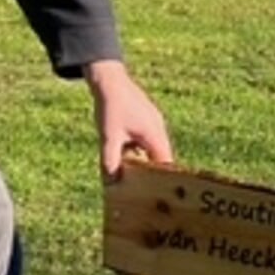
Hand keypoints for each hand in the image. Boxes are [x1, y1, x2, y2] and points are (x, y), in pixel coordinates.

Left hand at [86, 59, 171, 180]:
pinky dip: (137, 149)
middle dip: (150, 172)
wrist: (109, 79)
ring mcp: (152, 122)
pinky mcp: (144, 118)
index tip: (155, 194)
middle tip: (140, 189)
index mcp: (155, 135)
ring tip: (130, 174)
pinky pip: (145, 139)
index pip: (165, 164)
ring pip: (151, 148)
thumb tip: (111, 185)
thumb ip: (110, 161)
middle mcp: (158, 129)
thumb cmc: (111, 107)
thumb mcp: (109, 137)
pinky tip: (124, 154)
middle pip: (159, 157)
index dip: (162, 180)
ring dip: (142, 159)